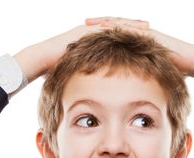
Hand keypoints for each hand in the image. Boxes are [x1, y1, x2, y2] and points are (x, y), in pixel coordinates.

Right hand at [14, 18, 148, 82]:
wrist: (39, 62)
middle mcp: (91, 32)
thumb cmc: (56, 72)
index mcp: (93, 42)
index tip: (148, 43)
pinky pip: (105, 28)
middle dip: (136, 29)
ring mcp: (87, 30)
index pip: (117, 38)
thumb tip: (96, 96)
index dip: (132, 39)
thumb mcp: (78, 75)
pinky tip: (131, 31)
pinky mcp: (84, 31)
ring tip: (148, 29)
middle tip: (154, 31)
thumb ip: (88, 79)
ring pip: (114, 25)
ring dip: (131, 26)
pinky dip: (119, 29)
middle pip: (119, 28)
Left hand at [86, 16, 193, 81]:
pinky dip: (118, 26)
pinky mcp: (149, 33)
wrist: (190, 62)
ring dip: (104, 23)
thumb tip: (132, 96)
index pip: (115, 37)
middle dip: (97, 26)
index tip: (84, 40)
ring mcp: (144, 32)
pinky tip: (106, 26)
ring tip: (88, 23)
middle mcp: (139, 35)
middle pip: (114, 27)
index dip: (99, 37)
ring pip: (120, 24)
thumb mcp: (151, 76)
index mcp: (137, 43)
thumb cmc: (173, 71)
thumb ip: (140, 80)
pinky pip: (130, 28)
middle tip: (80, 26)